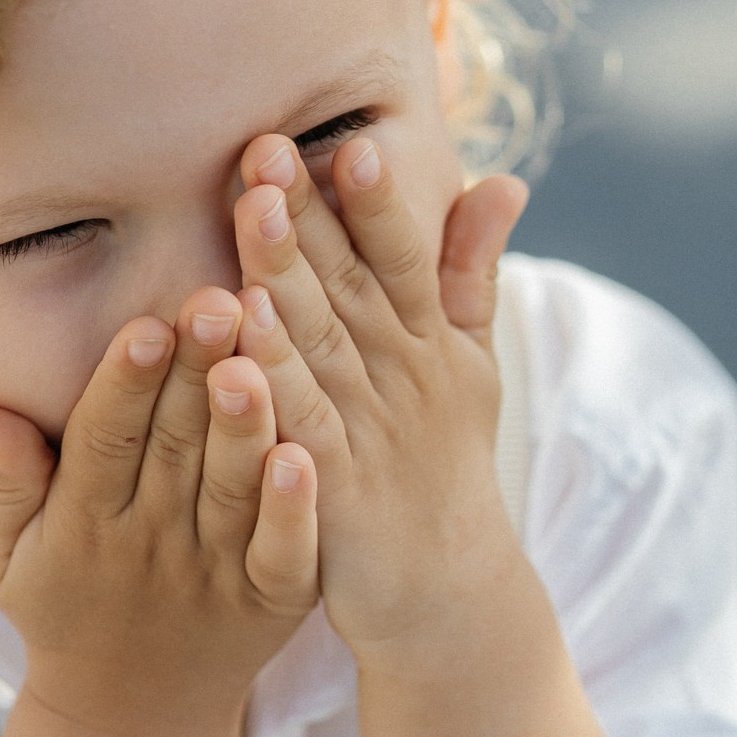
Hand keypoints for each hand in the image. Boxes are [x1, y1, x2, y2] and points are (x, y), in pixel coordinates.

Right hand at [0, 289, 319, 734]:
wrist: (135, 711)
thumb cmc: (66, 602)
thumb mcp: (8, 556)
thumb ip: (2, 486)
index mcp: (86, 518)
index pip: (105, 440)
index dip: (124, 383)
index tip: (145, 324)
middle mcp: (153, 540)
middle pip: (175, 446)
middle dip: (195, 373)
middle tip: (217, 302)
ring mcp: (218, 570)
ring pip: (231, 490)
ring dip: (245, 428)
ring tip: (255, 364)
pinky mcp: (275, 599)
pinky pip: (285, 554)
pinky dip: (294, 512)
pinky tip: (304, 459)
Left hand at [227, 132, 526, 664]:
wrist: (450, 593)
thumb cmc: (447, 465)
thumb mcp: (473, 363)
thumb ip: (474, 269)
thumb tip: (503, 179)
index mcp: (429, 343)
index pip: (403, 260)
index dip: (379, 204)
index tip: (351, 143)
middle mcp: (402, 380)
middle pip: (348, 287)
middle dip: (308, 216)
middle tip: (264, 149)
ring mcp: (368, 435)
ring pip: (319, 346)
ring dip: (283, 278)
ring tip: (247, 217)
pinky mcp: (334, 494)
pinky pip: (295, 430)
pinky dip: (269, 385)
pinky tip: (233, 344)